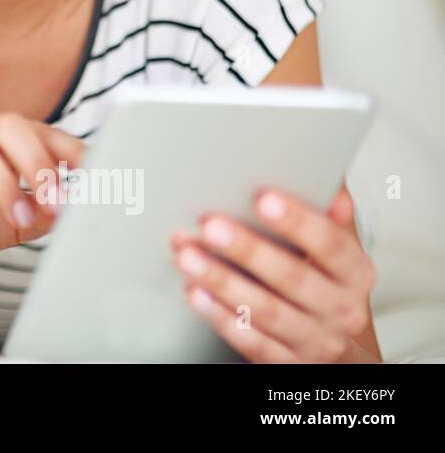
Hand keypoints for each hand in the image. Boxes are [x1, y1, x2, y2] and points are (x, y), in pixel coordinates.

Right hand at [0, 113, 84, 275]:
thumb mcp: (16, 220)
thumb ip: (46, 210)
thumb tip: (81, 206)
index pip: (36, 129)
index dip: (67, 149)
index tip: (95, 175)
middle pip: (4, 124)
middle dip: (36, 161)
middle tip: (55, 201)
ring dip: (1, 182)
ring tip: (19, 218)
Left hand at [169, 183, 381, 362]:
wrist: (341, 346)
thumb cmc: (328, 283)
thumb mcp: (338, 247)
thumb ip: (329, 214)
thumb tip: (328, 181)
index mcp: (355, 273)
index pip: (331, 245)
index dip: (299, 222)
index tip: (264, 198)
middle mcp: (339, 309)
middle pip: (293, 279)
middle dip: (248, 250)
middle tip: (210, 225)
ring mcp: (313, 339)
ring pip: (266, 312)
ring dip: (222, 282)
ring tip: (188, 255)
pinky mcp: (285, 362)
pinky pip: (250, 341)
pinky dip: (219, 317)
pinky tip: (195, 292)